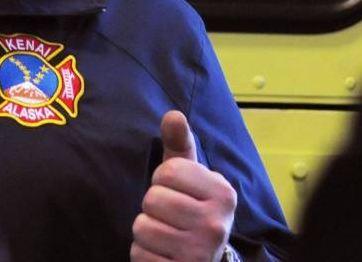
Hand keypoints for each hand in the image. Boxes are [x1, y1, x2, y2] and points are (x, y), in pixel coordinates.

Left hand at [131, 111, 237, 261]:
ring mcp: (200, 252)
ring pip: (142, 228)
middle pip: (153, 199)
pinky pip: (140, 254)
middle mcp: (216, 224)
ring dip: (146, 232)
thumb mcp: (189, 177)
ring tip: (165, 235)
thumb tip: (173, 114)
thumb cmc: (191, 209)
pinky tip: (162, 254)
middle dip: (153, 207)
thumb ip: (179, 145)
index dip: (162, 180)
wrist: (204, 260)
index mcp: (222, 193)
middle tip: (169, 217)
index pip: (167, 171)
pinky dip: (144, 254)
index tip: (177, 193)